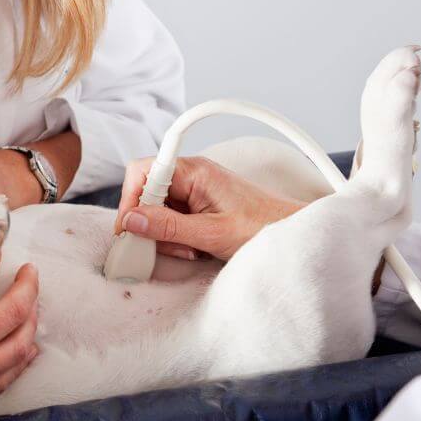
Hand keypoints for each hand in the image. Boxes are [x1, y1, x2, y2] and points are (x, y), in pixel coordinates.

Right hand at [114, 156, 304, 260]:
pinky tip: (192, 247)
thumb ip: (168, 227)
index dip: (130, 200)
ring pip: (156, 208)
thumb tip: (131, 220)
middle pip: (145, 192)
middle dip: (148, 222)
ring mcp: (194, 189)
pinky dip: (174, 236)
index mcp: (194, 171)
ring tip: (188, 248)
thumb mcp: (210, 233)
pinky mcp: (197, 204)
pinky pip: (170, 217)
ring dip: (163, 233)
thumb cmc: (262, 229)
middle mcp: (191, 175)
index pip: (142, 172)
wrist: (291, 234)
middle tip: (161, 244)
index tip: (130, 228)